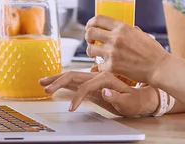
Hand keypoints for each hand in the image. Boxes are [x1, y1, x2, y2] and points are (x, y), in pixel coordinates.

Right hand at [39, 71, 157, 116]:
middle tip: (45, 88)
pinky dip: (62, 81)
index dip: (78, 97)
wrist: (141, 95)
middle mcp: (98, 75)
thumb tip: (105, 92)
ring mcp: (93, 78)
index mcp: (106, 78)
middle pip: (74, 75)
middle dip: (58, 81)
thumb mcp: (129, 102)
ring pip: (72, 76)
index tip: (71, 109)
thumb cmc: (135, 100)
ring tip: (42, 82)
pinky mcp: (91, 83)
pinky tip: (53, 82)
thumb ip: (117, 97)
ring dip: (56, 79)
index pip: (87, 86)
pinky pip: (74, 81)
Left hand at [85, 15, 169, 83]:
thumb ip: (129, 30)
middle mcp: (115, 38)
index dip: (91, 22)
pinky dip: (101, 66)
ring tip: (97, 54)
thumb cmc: (153, 51)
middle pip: (90, 33)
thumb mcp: (141, 34)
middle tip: (92, 41)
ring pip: (90, 50)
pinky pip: (98, 65)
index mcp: (122, 27)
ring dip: (92, 52)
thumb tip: (124, 29)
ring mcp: (112, 53)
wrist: (158, 67)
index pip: (98, 19)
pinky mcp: (112, 67)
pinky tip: (107, 66)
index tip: (90, 27)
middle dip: (88, 37)